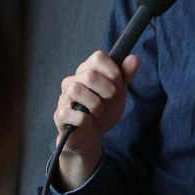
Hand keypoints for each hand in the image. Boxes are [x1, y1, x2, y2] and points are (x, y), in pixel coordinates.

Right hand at [53, 50, 138, 190]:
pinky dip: (84, 119)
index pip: (97, 57)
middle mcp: (72, 81)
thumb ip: (125, 76)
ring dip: (94, 103)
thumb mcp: (117, 94)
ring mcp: (64, 98)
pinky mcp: (60, 116)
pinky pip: (69, 113)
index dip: (112, 69)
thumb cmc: (102, 112)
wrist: (91, 137)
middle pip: (89, 74)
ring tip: (98, 111)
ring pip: (76, 89)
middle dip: (106, 88)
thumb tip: (134, 58)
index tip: (118, 83)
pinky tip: (88, 122)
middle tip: (110, 98)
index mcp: (86, 72)